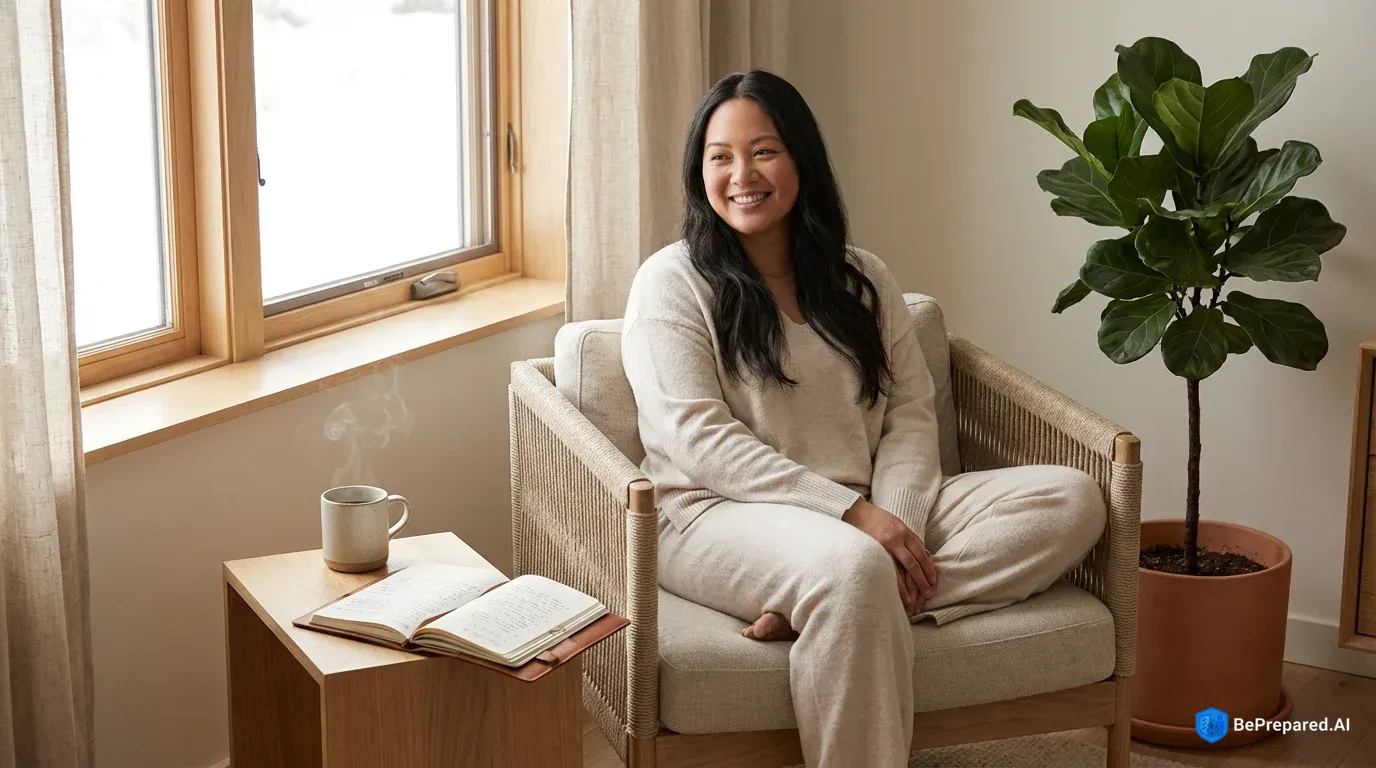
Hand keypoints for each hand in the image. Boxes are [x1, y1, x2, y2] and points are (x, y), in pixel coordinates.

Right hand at [842, 498, 937, 613]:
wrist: (856, 512)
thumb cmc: (877, 519)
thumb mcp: (897, 524)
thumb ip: (909, 539)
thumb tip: (925, 553)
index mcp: (905, 532)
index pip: (922, 554)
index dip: (929, 569)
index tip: (933, 581)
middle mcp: (898, 539)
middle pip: (915, 562)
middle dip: (924, 579)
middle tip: (929, 593)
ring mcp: (886, 546)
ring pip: (906, 568)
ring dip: (913, 584)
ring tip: (916, 600)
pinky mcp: (874, 551)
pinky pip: (889, 571)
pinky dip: (896, 584)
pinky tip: (899, 594)